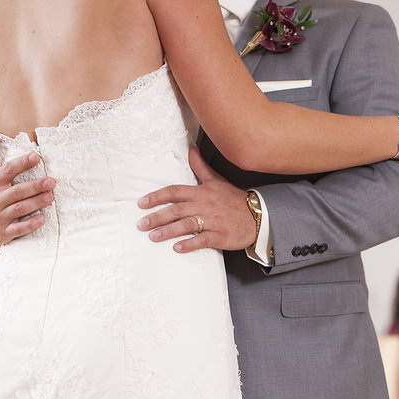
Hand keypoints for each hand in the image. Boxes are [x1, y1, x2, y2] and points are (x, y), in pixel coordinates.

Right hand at [0, 132, 55, 248]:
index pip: (7, 171)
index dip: (22, 164)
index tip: (36, 157)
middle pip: (17, 191)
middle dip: (35, 186)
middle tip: (52, 181)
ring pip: (20, 209)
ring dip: (36, 203)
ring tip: (51, 196)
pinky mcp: (4, 232)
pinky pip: (18, 229)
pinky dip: (30, 224)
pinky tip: (42, 218)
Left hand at [137, 148, 256, 253]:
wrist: (257, 216)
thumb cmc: (234, 199)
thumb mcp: (216, 180)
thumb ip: (200, 167)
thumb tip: (192, 149)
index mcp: (201, 192)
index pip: (174, 192)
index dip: (156, 197)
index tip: (142, 203)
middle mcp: (204, 205)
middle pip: (176, 210)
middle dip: (156, 217)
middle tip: (141, 224)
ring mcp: (212, 221)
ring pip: (186, 225)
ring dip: (168, 231)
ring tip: (153, 237)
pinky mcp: (220, 235)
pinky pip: (202, 240)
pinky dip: (189, 244)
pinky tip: (177, 248)